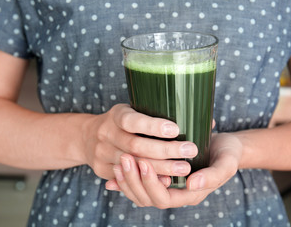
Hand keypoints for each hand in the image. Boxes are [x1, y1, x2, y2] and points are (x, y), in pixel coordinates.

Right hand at [82, 104, 197, 180]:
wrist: (88, 137)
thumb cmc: (122, 122)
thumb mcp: (132, 109)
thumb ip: (157, 112)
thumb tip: (202, 116)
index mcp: (116, 115)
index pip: (132, 120)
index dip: (153, 126)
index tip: (176, 129)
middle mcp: (106, 133)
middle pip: (136, 145)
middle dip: (165, 150)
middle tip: (190, 150)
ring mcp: (102, 153)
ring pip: (133, 164)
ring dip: (161, 168)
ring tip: (184, 168)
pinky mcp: (102, 169)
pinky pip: (126, 178)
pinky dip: (147, 180)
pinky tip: (167, 180)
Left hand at [105, 132, 242, 208]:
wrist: (226, 147)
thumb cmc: (228, 154)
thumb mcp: (226, 164)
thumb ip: (213, 176)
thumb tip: (191, 184)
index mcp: (190, 194)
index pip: (163, 198)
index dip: (150, 184)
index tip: (143, 162)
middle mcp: (176, 194)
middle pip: (147, 198)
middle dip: (134, 181)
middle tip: (125, 158)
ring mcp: (168, 186)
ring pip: (140, 193)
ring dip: (127, 179)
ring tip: (119, 160)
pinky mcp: (162, 176)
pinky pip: (140, 184)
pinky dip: (125, 180)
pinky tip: (113, 172)